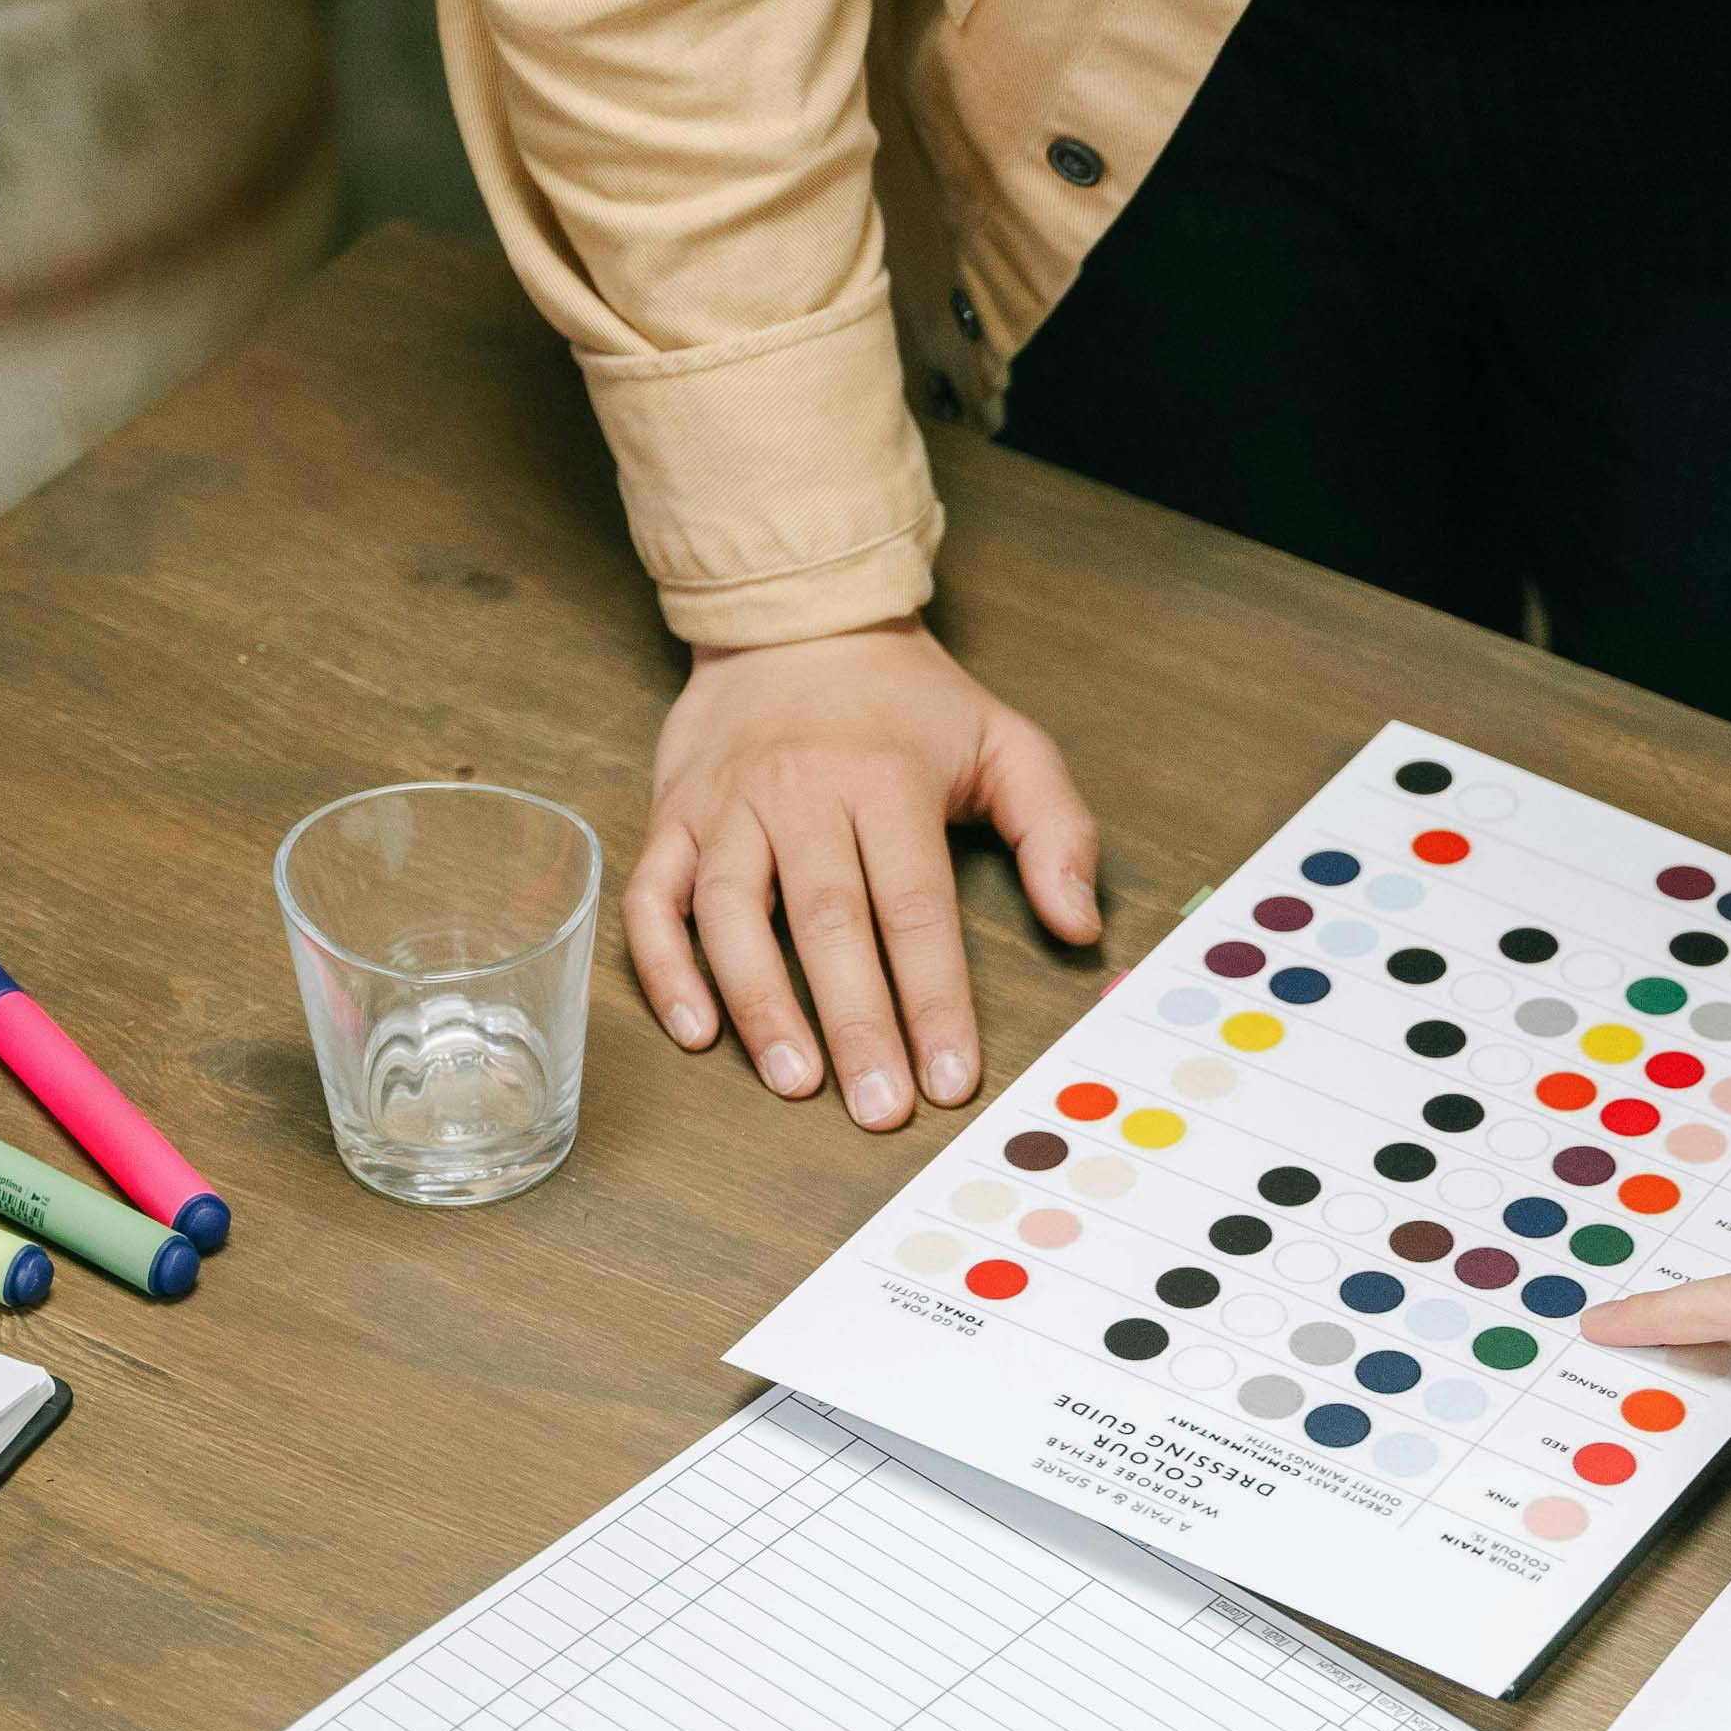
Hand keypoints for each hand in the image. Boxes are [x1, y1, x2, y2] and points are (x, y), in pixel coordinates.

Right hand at [627, 620, 1102, 1128]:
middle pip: (827, 923)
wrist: (794, 621)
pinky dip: (664, 967)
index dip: (936, 999)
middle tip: (880, 1108)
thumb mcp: (1006, 742)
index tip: (951, 1077)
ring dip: (761, 1006)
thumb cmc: (910, 702)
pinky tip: (697, 1030)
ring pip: (729, 916)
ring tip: (796, 1083)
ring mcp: (725, 806)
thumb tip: (1079, 926)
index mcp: (887, 779)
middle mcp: (800, 794)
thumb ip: (1057, 829)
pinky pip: (652, 898)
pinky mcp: (671, 815)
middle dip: (856, 1025)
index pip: (917, 908)